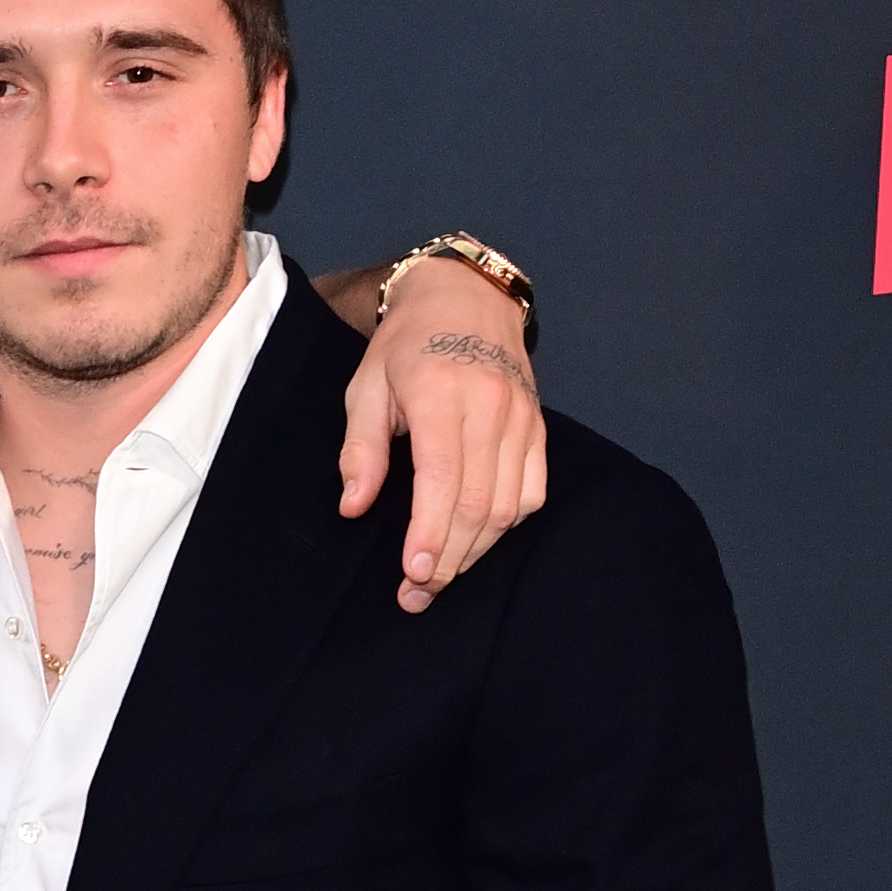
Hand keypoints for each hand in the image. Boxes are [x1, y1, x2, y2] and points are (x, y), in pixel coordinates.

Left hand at [327, 256, 545, 611]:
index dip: (431, 533)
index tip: (413, 573)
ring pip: (510, 504)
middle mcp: (490, 407)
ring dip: (477, 549)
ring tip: (442, 576)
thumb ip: (361, 450)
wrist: (463, 296)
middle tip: (418, 594)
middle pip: (480, 502)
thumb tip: (353, 507)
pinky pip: (534, 488)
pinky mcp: (537, 426)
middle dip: (450, 557)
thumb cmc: (404, 346)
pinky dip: (508, 522)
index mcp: (441, 395)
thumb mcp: (365, 388)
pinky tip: (478, 540)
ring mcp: (521, 417)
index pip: (443, 479)